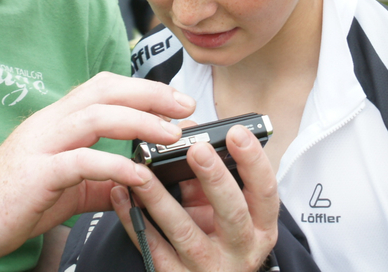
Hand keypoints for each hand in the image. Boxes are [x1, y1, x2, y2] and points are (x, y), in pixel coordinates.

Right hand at [0, 72, 196, 265]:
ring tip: (171, 133)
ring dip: (140, 121)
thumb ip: (99, 181)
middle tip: (186, 106)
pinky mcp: (35, 174)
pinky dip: (114, 164)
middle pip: (105, 91)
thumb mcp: (65, 188)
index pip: (103, 87)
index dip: (142, 88)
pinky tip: (139, 174)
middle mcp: (48, 124)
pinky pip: (81, 161)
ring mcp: (40, 146)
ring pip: (96, 116)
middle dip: (151, 94)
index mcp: (55, 121)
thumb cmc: (8, 203)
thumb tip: (135, 181)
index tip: (176, 100)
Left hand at [111, 125, 278, 271]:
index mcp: (260, 225)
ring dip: (160, 199)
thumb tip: (188, 129)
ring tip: (143, 172)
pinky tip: (123, 195)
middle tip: (196, 148)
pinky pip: (153, 249)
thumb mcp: (224, 206)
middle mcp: (241, 248)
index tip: (236, 132)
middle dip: (214, 178)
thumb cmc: (220, 236)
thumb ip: (210, 172)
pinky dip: (134, 221)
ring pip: (184, 232)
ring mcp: (209, 266)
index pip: (265, 190)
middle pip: (232, 212)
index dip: (253, 161)